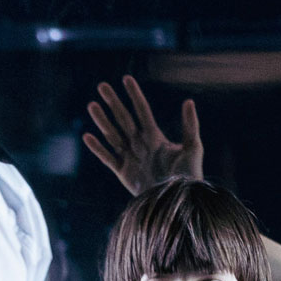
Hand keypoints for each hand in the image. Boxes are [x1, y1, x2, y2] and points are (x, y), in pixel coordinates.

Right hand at [83, 75, 203, 193]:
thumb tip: (189, 101)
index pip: (142, 111)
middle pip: (124, 119)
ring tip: (92, 105)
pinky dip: (98, 148)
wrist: (179, 201)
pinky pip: (108, 158)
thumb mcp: (193, 148)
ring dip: (103, 120)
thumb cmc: (189, 176)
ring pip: (113, 135)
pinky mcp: (123, 172)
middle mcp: (140, 145)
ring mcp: (131, 158)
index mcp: (155, 137)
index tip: (126, 79)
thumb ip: (190, 125)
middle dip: (113, 102)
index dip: (135, 96)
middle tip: (102, 86)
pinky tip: (88, 136)